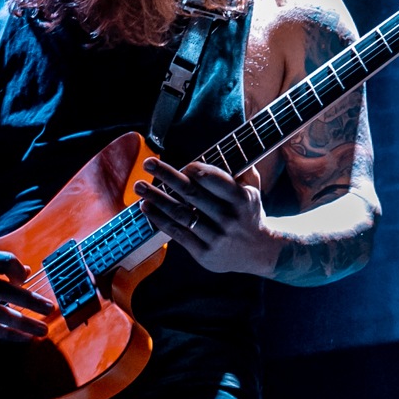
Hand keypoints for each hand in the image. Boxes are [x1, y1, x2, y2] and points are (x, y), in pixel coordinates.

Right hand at [0, 248, 53, 340]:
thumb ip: (0, 263)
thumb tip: (26, 273)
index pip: (5, 261)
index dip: (18, 271)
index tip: (22, 280)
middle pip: (4, 290)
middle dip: (30, 301)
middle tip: (50, 309)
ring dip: (23, 323)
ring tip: (42, 330)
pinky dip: (7, 334)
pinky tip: (23, 337)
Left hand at [136, 158, 282, 276]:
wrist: (259, 253)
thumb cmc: (250, 214)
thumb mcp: (253, 192)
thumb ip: (242, 170)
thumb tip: (232, 145)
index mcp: (241, 199)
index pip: (214, 180)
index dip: (196, 170)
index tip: (183, 165)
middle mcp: (227, 218)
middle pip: (192, 194)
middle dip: (167, 176)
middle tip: (148, 163)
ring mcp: (215, 237)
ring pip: (180, 214)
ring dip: (157, 198)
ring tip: (139, 186)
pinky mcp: (203, 253)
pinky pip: (177, 233)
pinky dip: (160, 220)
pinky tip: (146, 208)